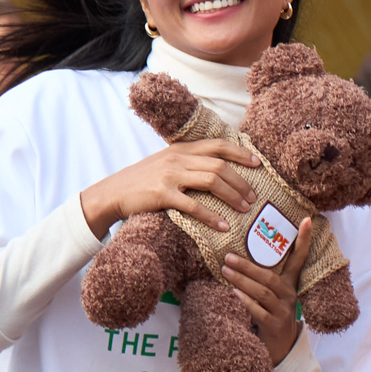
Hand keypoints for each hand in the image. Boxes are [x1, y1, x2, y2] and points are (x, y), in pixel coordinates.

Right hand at [80, 138, 260, 238]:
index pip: (218, 145)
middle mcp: (178, 158)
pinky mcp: (163, 194)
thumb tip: (215, 170)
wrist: (113, 193)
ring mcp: (171, 175)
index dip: (240, 152)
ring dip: (233, 195)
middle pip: (220, 165)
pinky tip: (222, 226)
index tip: (257, 163)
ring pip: (212, 181)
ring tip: (245, 208)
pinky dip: (211, 216)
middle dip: (242, 181)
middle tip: (254, 196)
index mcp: (181, 149)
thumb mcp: (165, 164)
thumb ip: (187, 163)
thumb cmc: (142, 181)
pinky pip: (194, 205)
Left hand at [222, 218, 311, 367]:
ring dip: (243, 281)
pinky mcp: (274, 326)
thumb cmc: (270, 315)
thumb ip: (263, 278)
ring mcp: (282, 312)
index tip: (307, 220)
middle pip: (270, 277)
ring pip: (263, 292)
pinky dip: (246, 302)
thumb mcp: (272, 295)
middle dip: (248, 266)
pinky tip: (235, 293)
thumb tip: (239, 254)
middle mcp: (289, 296)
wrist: (280, 348)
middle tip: (229, 257)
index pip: (300, 259)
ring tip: (225, 271)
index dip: (304, 240)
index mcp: (290, 285)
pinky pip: (259, 311)